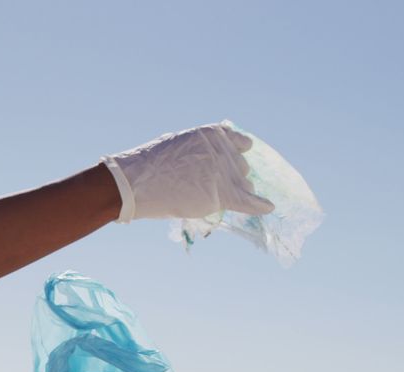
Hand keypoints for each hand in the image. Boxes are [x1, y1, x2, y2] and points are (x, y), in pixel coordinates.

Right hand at [100, 120, 275, 222]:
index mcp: (213, 134)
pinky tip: (267, 207)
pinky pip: (248, 201)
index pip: (240, 143)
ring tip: (214, 198)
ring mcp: (225, 172)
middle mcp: (224, 150)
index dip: (237, 154)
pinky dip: (259, 205)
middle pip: (241, 167)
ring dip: (235, 191)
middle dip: (232, 176)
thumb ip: (198, 149)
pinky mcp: (224, 194)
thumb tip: (208, 161)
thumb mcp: (176, 144)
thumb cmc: (148, 165)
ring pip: (243, 184)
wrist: (136, 182)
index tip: (235, 161)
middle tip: (209, 186)